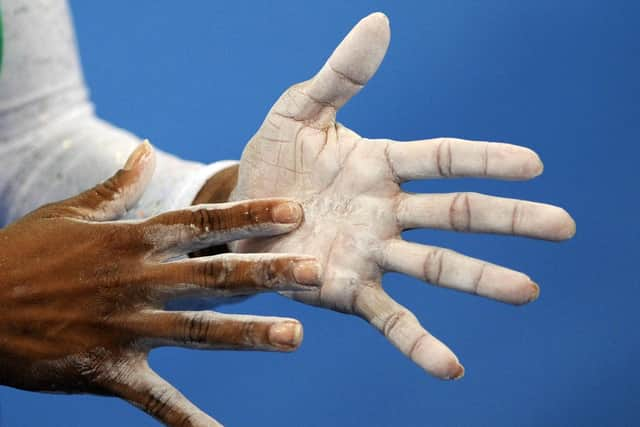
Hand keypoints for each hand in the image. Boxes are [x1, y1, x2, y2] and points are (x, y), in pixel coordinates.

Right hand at [0, 142, 320, 425]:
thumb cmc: (23, 253)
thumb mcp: (71, 212)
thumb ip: (118, 185)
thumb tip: (149, 148)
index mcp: (131, 239)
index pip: (201, 222)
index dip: (249, 217)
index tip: (295, 213)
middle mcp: (135, 280)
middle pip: (212, 275)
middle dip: (267, 272)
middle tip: (316, 271)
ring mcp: (123, 326)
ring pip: (197, 331)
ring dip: (249, 335)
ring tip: (296, 336)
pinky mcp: (105, 370)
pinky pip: (154, 400)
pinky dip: (186, 421)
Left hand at [230, 13, 574, 378]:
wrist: (236, 216)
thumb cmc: (272, 162)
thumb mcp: (299, 112)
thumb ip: (341, 75)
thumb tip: (380, 22)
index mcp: (380, 165)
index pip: (443, 159)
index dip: (485, 161)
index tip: (532, 165)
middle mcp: (386, 211)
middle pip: (455, 214)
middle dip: (507, 220)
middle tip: (563, 226)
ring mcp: (371, 254)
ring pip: (434, 266)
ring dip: (480, 278)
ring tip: (526, 290)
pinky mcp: (347, 290)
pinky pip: (389, 317)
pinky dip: (419, 342)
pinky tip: (450, 368)